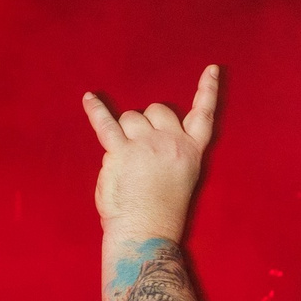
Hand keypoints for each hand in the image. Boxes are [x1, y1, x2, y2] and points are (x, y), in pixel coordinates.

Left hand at [83, 64, 220, 243]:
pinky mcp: (121, 151)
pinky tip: (88, 98)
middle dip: (147, 122)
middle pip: (158, 110)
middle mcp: (172, 142)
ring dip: (125, 131)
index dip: (209, 90)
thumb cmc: (162, 212)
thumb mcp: (182, 177)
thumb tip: (143, 131)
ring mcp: (146, 145)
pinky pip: (105, 123)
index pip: (204, 114)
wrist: (147, 232)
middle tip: (142, 149)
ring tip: (125, 159)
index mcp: (191, 152)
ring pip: (131, 117)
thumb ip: (171, 151)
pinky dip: (95, 110)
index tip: (212, 68)